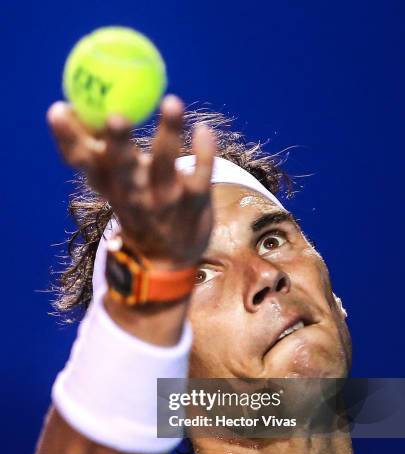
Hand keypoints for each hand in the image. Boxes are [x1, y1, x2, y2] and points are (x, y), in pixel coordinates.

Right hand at [47, 95, 215, 267]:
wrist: (167, 258)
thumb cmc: (135, 204)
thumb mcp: (110, 183)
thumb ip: (93, 149)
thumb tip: (65, 106)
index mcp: (108, 184)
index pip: (82, 162)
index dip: (68, 138)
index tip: (58, 110)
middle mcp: (132, 193)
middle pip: (121, 167)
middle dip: (117, 144)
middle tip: (115, 116)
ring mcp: (164, 199)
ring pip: (165, 166)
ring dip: (168, 134)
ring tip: (171, 102)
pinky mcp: (195, 201)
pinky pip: (201, 173)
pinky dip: (204, 151)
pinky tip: (203, 130)